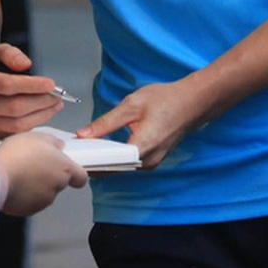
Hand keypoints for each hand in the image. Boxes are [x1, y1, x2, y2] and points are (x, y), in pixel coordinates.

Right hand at [0, 44, 63, 136]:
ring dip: (41, 115)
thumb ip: (11, 54)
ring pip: (16, 124)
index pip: (6, 85)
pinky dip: (32, 123)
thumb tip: (25, 64)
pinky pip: (15, 132)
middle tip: (57, 96)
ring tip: (54, 105)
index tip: (51, 84)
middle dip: (41, 102)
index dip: (32, 85)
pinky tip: (42, 113)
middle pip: (14, 107)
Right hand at [0, 131, 87, 215]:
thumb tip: (58, 145)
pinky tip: (13, 182)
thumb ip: (52, 141)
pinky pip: (28, 201)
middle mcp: (56, 187)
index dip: (76, 173)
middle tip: (33, 163)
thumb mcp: (37, 136)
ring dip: (35, 185)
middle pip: (59, 182)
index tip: (69, 168)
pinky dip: (23, 194)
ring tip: (20, 172)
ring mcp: (42, 201)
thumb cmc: (17, 155)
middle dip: (48, 175)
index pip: (81, 177)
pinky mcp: (27, 210)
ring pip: (43, 192)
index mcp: (64, 169)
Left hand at [77, 80, 202, 169]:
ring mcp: (151, 162)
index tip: (74, 155)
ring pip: (121, 166)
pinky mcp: (152, 159)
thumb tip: (83, 135)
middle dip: (93, 159)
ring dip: (103, 159)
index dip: (89, 159)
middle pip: (114, 167)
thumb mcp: (131, 105)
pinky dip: (115, 156)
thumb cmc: (167, 100)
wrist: (193, 101)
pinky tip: (102, 148)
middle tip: (74, 151)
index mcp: (142, 147)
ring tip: (84, 149)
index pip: (109, 163)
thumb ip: (106, 123)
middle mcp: (148, 161)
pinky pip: (129, 162)